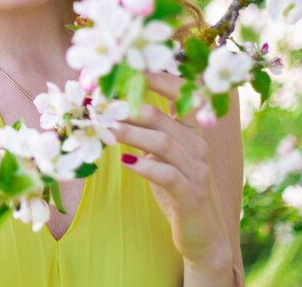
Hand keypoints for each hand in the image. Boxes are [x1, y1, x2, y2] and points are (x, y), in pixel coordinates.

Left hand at [111, 71, 232, 269]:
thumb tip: (109, 107)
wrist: (202, 233)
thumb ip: (146, 130)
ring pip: (163, 143)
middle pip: (161, 118)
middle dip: (127, 109)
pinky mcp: (191, 196)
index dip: (158, 78)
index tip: (130, 68)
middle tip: (98, 105)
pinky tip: (124, 162)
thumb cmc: (175, 187)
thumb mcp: (161, 154)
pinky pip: (168, 176)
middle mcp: (198, 146)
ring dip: (129, 133)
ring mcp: (197, 171)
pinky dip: (145, 166)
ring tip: (103, 129)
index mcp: (192, 131)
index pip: (182, 94)